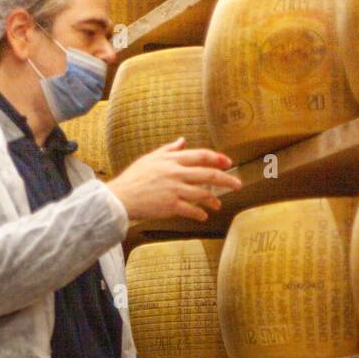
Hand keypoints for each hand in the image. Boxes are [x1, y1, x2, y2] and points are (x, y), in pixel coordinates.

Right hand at [106, 137, 242, 221]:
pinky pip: (191, 210)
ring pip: (202, 193)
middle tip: (237, 184)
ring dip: (213, 200)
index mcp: (172, 160)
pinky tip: (204, 216)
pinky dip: (200, 213)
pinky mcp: (171, 206)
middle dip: (226, 179)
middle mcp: (176, 173)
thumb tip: (182, 141)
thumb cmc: (135, 178)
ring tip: (218, 205)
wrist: (121, 197)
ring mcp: (174, 190)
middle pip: (207, 174)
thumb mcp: (151, 158)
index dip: (217, 158)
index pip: (201, 156)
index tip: (228, 162)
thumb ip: (169, 150)